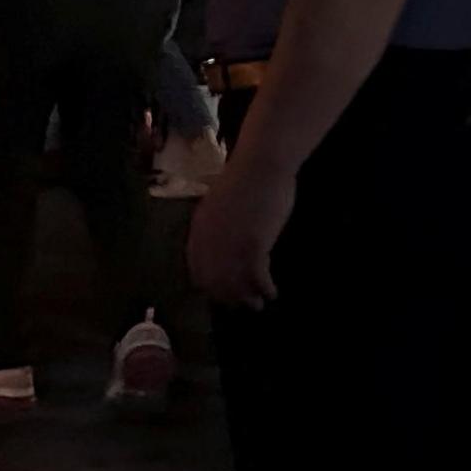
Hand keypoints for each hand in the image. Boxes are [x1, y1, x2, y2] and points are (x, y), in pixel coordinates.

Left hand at [187, 159, 293, 310]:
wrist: (260, 165)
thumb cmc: (244, 180)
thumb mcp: (218, 205)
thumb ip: (215, 227)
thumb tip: (220, 247)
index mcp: (199, 230)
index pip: (197, 268)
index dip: (208, 286)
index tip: (220, 295)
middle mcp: (210, 242)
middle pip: (215, 281)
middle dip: (228, 297)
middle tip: (242, 304)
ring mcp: (230, 245)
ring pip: (236, 283)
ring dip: (248, 298)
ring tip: (258, 304)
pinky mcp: (253, 244)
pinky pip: (257, 277)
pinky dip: (266, 288)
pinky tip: (273, 292)